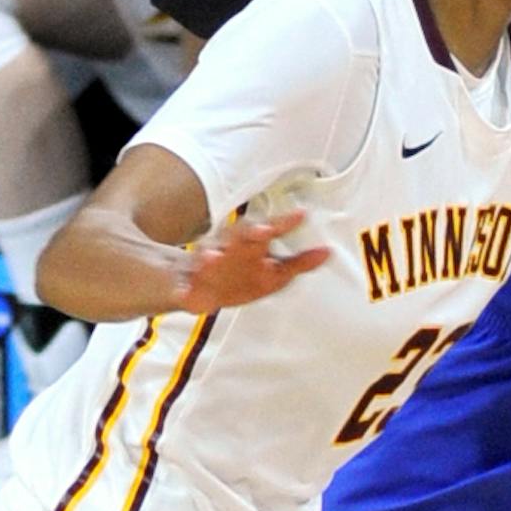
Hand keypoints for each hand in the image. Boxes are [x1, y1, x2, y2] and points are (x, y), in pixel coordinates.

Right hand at [174, 209, 329, 312]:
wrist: (198, 288)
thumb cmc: (241, 276)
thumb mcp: (274, 272)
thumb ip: (299, 263)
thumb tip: (327, 253)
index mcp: (249, 244)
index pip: (268, 229)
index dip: (284, 223)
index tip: (301, 215)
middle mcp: (227, 249)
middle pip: (237, 237)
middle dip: (249, 233)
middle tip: (264, 231)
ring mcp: (204, 266)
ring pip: (207, 257)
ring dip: (209, 256)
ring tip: (212, 257)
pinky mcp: (187, 288)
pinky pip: (184, 289)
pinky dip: (185, 292)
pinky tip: (188, 295)